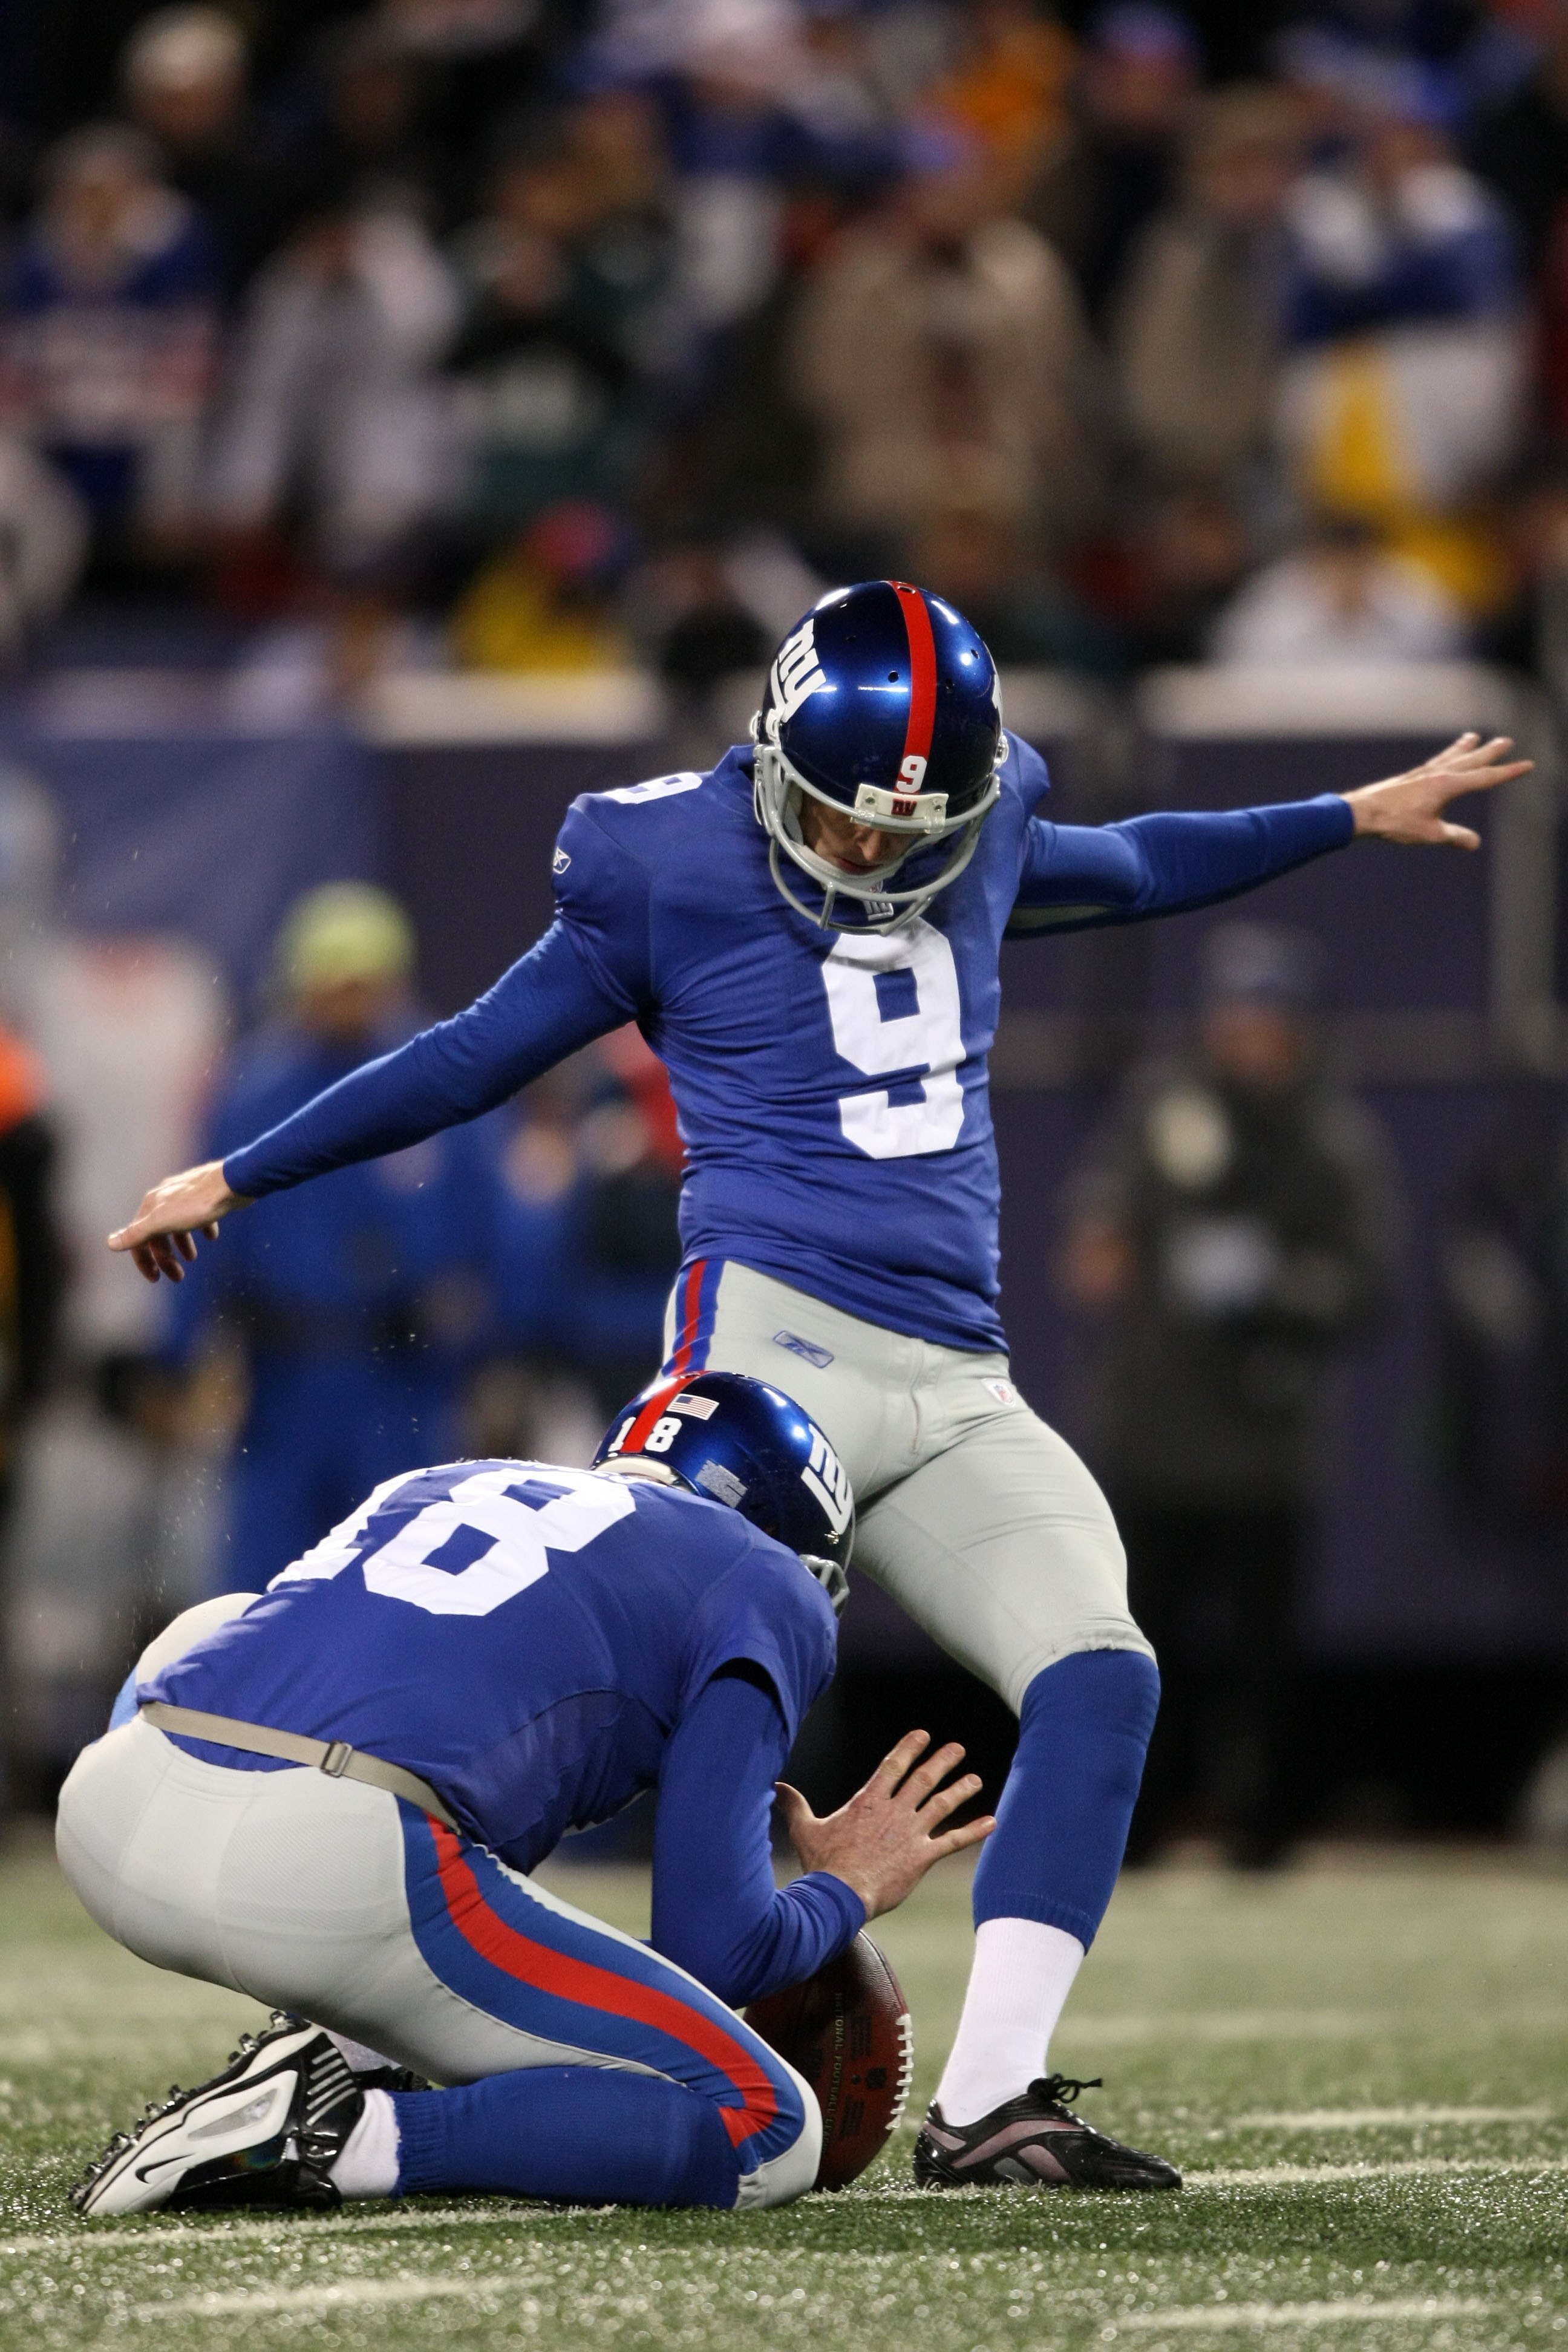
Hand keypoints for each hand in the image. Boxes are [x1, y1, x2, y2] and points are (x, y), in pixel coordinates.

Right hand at [107, 1161, 249, 1284]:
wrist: (232, 1184)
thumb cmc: (197, 1204)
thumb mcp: (162, 1222)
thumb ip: (137, 1234)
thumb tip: (109, 1244)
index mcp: (152, 1206)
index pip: (138, 1238)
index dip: (144, 1260)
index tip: (155, 1279)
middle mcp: (165, 1198)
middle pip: (158, 1234)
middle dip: (165, 1257)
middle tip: (178, 1277)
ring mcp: (186, 1196)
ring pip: (178, 1225)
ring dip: (182, 1245)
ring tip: (193, 1258)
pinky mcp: (206, 1196)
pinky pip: (200, 1215)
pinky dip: (202, 1229)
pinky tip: (211, 1237)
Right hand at [774, 1730, 993, 1919]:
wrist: (841, 1895)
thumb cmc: (823, 1865)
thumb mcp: (806, 1831)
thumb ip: (796, 1806)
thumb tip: (776, 1787)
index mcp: (868, 1802)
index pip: (892, 1766)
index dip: (909, 1748)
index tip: (923, 1735)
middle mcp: (893, 1811)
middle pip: (922, 1778)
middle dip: (941, 1761)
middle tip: (957, 1748)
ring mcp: (909, 1833)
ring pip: (941, 1804)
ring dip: (960, 1790)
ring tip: (975, 1778)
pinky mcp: (921, 1857)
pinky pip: (952, 1841)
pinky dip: (973, 1831)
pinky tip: (991, 1822)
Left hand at [1343, 732, 1531, 848]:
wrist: (1361, 812)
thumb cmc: (1394, 823)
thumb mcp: (1429, 834)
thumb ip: (1454, 837)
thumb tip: (1474, 842)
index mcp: (1448, 785)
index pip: (1485, 778)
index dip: (1507, 772)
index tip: (1526, 765)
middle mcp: (1437, 774)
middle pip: (1470, 760)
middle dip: (1490, 752)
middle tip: (1506, 741)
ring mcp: (1422, 774)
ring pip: (1450, 757)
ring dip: (1464, 748)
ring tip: (1473, 737)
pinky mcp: (1409, 778)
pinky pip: (1433, 762)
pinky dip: (1443, 756)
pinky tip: (1441, 758)